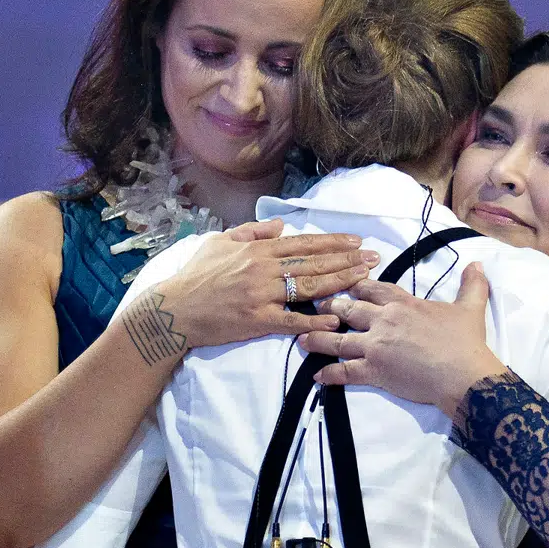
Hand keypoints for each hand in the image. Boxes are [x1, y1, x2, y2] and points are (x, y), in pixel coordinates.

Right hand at [153, 219, 376, 346]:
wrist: (175, 309)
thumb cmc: (196, 275)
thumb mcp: (221, 242)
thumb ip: (252, 232)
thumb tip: (281, 226)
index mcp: (257, 250)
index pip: (303, 244)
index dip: (332, 242)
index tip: (356, 241)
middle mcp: (264, 269)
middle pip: (313, 263)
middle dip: (347, 260)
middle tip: (373, 258)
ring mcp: (262, 295)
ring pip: (309, 287)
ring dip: (340, 283)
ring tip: (364, 279)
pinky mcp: (257, 321)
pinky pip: (291, 320)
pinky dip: (314, 320)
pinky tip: (335, 318)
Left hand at [300, 261, 505, 415]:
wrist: (463, 374)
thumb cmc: (466, 342)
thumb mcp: (470, 308)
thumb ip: (471, 285)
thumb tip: (478, 264)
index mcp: (402, 303)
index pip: (371, 289)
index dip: (356, 287)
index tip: (345, 286)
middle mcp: (383, 321)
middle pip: (348, 310)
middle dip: (330, 309)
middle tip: (316, 308)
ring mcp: (375, 347)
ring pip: (338, 341)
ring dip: (318, 340)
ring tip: (302, 340)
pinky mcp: (374, 372)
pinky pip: (345, 372)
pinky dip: (328, 374)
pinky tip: (316, 376)